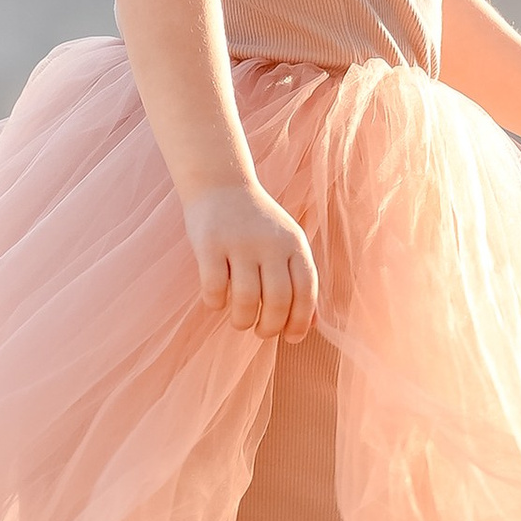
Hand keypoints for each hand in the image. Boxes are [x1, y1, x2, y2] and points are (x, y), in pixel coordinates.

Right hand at [182, 183, 318, 334]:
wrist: (220, 183)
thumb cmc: (257, 223)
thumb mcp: (287, 245)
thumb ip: (300, 281)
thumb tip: (311, 325)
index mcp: (294, 243)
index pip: (306, 291)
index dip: (301, 321)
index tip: (291, 337)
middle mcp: (269, 242)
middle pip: (278, 300)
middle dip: (270, 327)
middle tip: (261, 332)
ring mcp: (238, 242)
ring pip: (245, 299)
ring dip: (242, 320)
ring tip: (239, 321)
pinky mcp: (209, 243)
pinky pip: (213, 287)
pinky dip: (215, 303)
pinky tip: (217, 302)